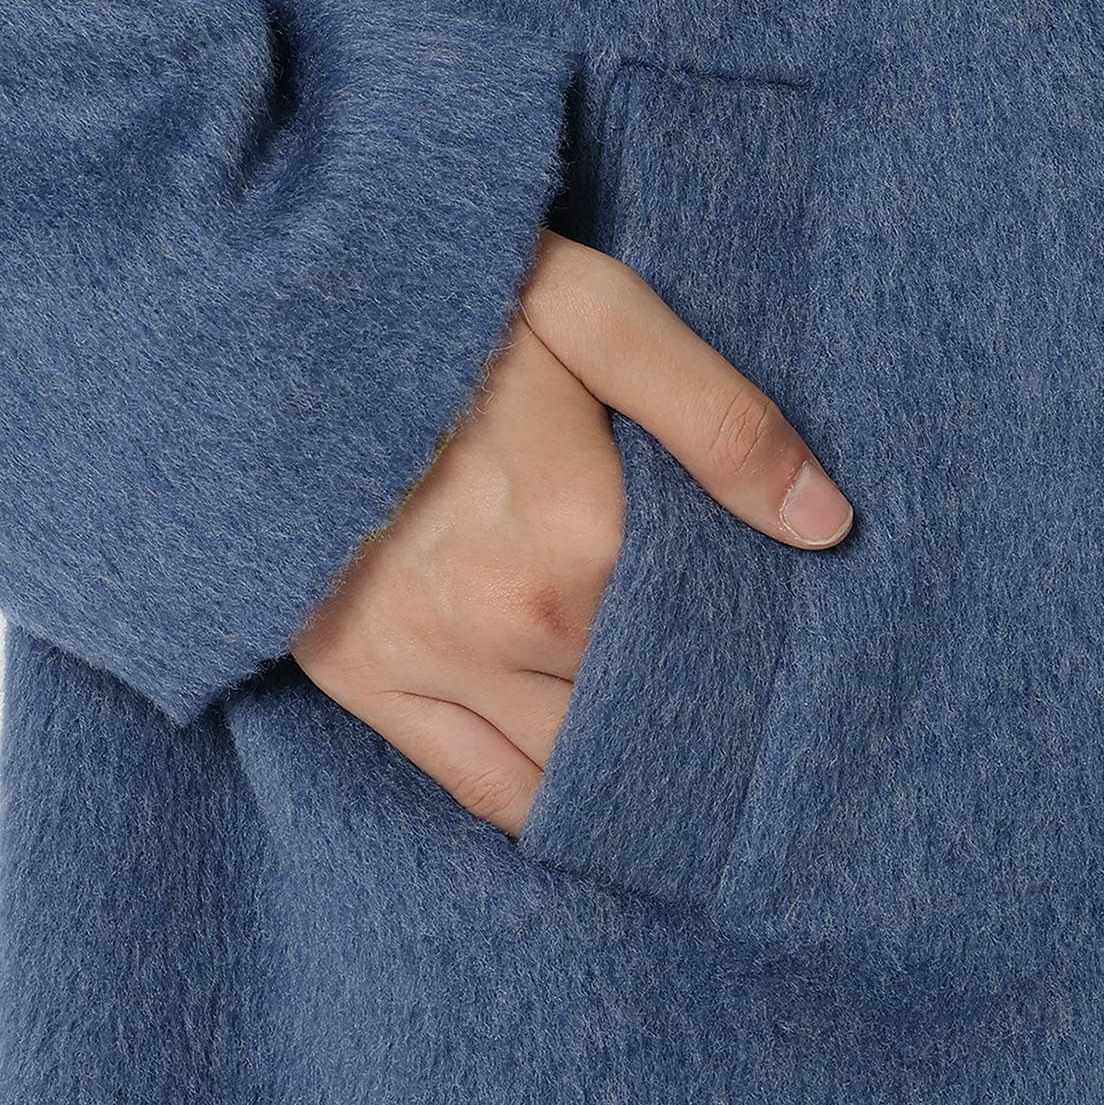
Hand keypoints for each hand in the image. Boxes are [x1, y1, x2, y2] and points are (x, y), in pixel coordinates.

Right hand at [293, 232, 851, 835]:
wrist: (277, 314)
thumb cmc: (446, 302)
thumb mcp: (595, 312)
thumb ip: (716, 416)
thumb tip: (826, 524)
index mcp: (584, 537)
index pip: (708, 640)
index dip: (747, 640)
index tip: (767, 630)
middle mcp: (512, 623)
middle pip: (644, 707)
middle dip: (692, 701)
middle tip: (721, 681)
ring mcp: (427, 658)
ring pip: (570, 767)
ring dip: (625, 761)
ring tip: (665, 741)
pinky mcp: (359, 673)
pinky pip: (474, 785)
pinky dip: (539, 802)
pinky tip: (580, 783)